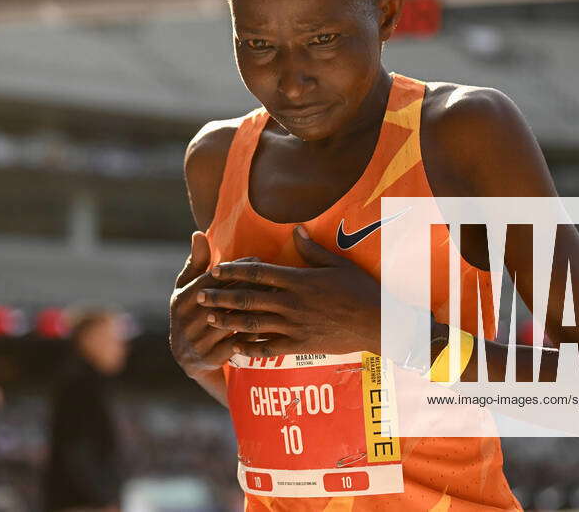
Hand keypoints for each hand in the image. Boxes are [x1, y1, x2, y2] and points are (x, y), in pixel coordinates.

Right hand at [169, 232, 263, 377]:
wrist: (187, 358)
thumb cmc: (192, 312)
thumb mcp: (188, 288)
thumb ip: (196, 262)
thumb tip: (198, 233)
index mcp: (181, 300)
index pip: (210, 280)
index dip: (234, 269)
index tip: (257, 259)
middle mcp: (187, 321)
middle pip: (223, 301)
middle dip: (249, 288)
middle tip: (273, 278)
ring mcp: (198, 341)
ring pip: (231, 322)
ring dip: (254, 311)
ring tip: (276, 299)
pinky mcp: (211, 359)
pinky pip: (236, 345)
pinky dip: (253, 334)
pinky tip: (271, 324)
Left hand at [198, 225, 380, 357]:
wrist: (378, 323)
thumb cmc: (360, 289)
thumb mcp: (338, 263)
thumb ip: (312, 249)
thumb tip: (295, 230)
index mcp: (298, 280)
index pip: (258, 273)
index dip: (234, 270)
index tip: (216, 269)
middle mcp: (292, 303)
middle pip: (248, 299)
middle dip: (221, 296)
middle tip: (199, 295)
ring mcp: (294, 326)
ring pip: (253, 324)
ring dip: (228, 320)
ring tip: (210, 317)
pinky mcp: (300, 345)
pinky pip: (269, 348)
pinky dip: (250, 348)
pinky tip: (235, 347)